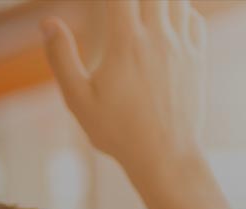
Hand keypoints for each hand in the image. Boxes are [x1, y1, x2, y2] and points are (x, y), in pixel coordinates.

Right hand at [42, 0, 228, 208]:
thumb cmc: (116, 130)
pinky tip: (165, 18)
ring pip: (177, 0)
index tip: (102, 1)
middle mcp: (158, 39)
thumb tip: (47, 22)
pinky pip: (194, 19)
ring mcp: (182, 47)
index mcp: (125, 44)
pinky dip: (180, 9)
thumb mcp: (77, 99)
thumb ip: (61, 57)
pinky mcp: (198, 59)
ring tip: (140, 8)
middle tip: (119, 6)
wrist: (165, 155)